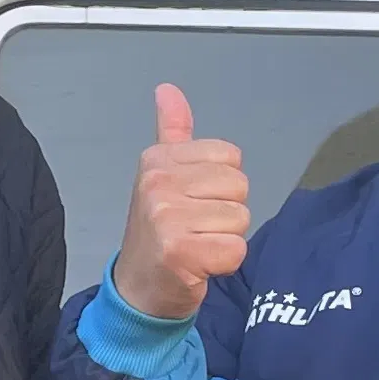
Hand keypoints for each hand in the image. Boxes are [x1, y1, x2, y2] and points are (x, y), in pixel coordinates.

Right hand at [107, 84, 249, 322]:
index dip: (221, 186)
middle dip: (226, 214)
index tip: (192, 204)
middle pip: (239, 188)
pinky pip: (235, 249)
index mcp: (157, 159)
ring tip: (196, 246)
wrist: (138, 290)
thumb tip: (168, 89)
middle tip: (195, 229)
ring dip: (225, 240)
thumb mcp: (161, 175)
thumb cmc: (157, 232)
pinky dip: (224, 264)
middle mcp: (158, 183)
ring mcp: (166, 217)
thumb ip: (173, 131)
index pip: (230, 158)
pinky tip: (199, 266)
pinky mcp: (180, 252)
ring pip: (240, 219)